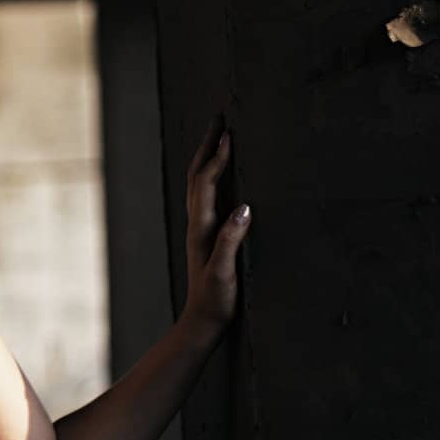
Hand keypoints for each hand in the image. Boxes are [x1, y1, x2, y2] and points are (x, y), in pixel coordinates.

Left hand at [182, 116, 251, 329]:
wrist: (202, 320)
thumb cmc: (216, 299)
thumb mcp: (225, 272)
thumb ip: (231, 241)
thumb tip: (243, 208)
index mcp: (201, 228)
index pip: (207, 183)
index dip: (217, 158)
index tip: (229, 134)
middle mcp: (196, 224)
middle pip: (197, 176)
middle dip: (206, 146)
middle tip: (218, 119)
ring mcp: (199, 228)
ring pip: (199, 184)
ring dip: (206, 157)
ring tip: (218, 137)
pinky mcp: (206, 236)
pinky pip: (206, 196)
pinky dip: (212, 176)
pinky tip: (220, 175)